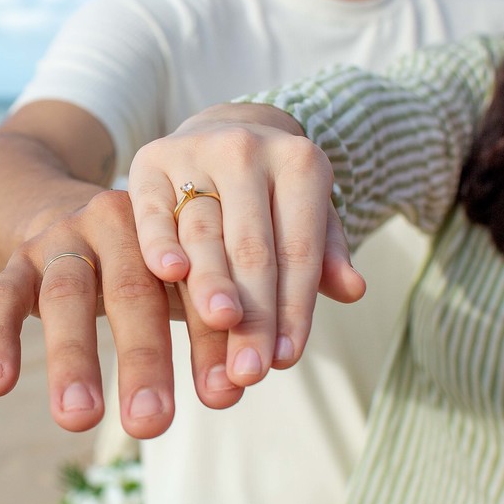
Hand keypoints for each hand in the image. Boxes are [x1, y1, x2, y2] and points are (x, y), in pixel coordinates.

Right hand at [0, 189, 244, 439]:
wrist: (66, 210)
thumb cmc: (148, 267)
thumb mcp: (179, 284)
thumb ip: (210, 329)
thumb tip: (233, 392)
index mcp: (171, 226)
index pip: (196, 285)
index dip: (211, 339)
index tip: (225, 395)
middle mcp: (116, 221)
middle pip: (132, 290)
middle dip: (143, 360)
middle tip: (152, 424)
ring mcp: (62, 237)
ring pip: (66, 296)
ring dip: (73, 359)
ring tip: (79, 420)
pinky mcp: (18, 258)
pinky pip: (1, 297)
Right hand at [128, 103, 364, 389]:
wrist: (223, 132)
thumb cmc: (273, 196)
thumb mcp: (307, 214)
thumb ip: (325, 254)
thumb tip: (353, 290)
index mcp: (299, 162)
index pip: (300, 249)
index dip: (293, 307)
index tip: (285, 361)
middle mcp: (248, 150)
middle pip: (254, 247)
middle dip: (253, 314)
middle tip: (250, 371)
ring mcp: (196, 151)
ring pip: (205, 231)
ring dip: (211, 286)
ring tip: (219, 329)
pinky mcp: (150, 161)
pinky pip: (153, 208)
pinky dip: (159, 240)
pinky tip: (168, 273)